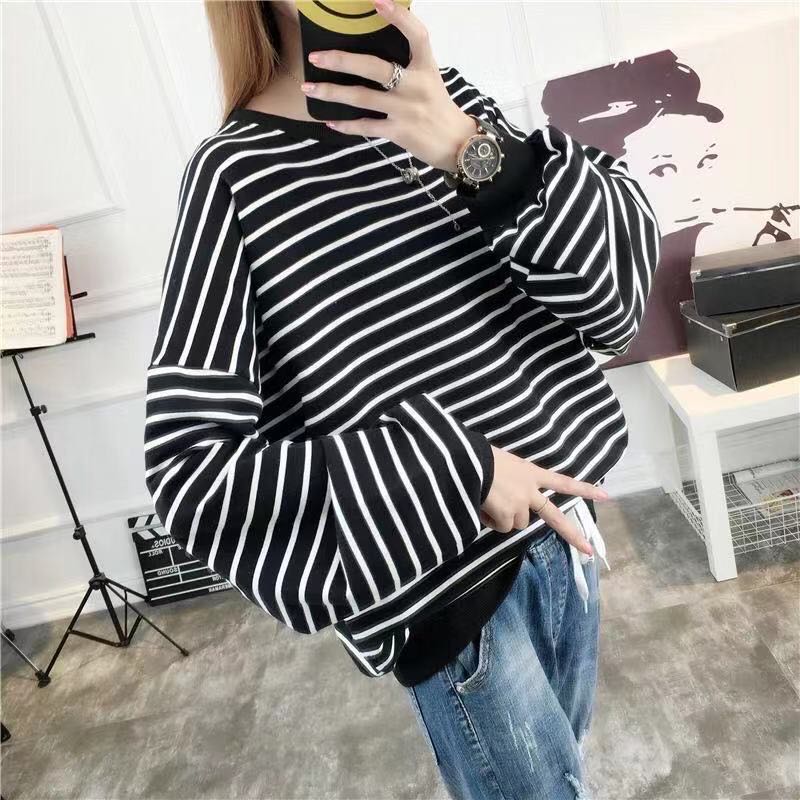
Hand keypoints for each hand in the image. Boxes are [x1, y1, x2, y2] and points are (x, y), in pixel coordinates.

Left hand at [299, 0, 477, 171]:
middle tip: (316, 57)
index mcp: (426, 67)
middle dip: (341, 61)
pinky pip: (367, 126)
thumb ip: (408, 64)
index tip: (377, 0)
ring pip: (362, 98)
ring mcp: (406, 110)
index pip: (416, 35)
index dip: (398, 17)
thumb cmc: (438, 108)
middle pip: (374, 68)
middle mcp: (415, 86)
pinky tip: (330, 121)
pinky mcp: (399, 132)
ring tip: (309, 88)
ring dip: (332, 93)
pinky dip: (347, 125)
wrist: (459, 144)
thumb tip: (374, 53)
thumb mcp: (430, 79)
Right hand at [480, 446, 608, 555]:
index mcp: (531, 472)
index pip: (563, 481)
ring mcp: (520, 505)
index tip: (605, 495)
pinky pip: (499, 526)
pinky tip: (480, 507)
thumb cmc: (480, 456)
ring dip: (504, 517)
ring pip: (515, 523)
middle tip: (589, 551)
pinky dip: (490, 520)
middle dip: (572, 534)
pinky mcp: (506, 515)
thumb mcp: (503, 462)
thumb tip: (503, 497)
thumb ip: (511, 479)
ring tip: (487, 501)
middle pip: (554, 516)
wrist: (469, 462)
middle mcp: (530, 491)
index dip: (584, 488)